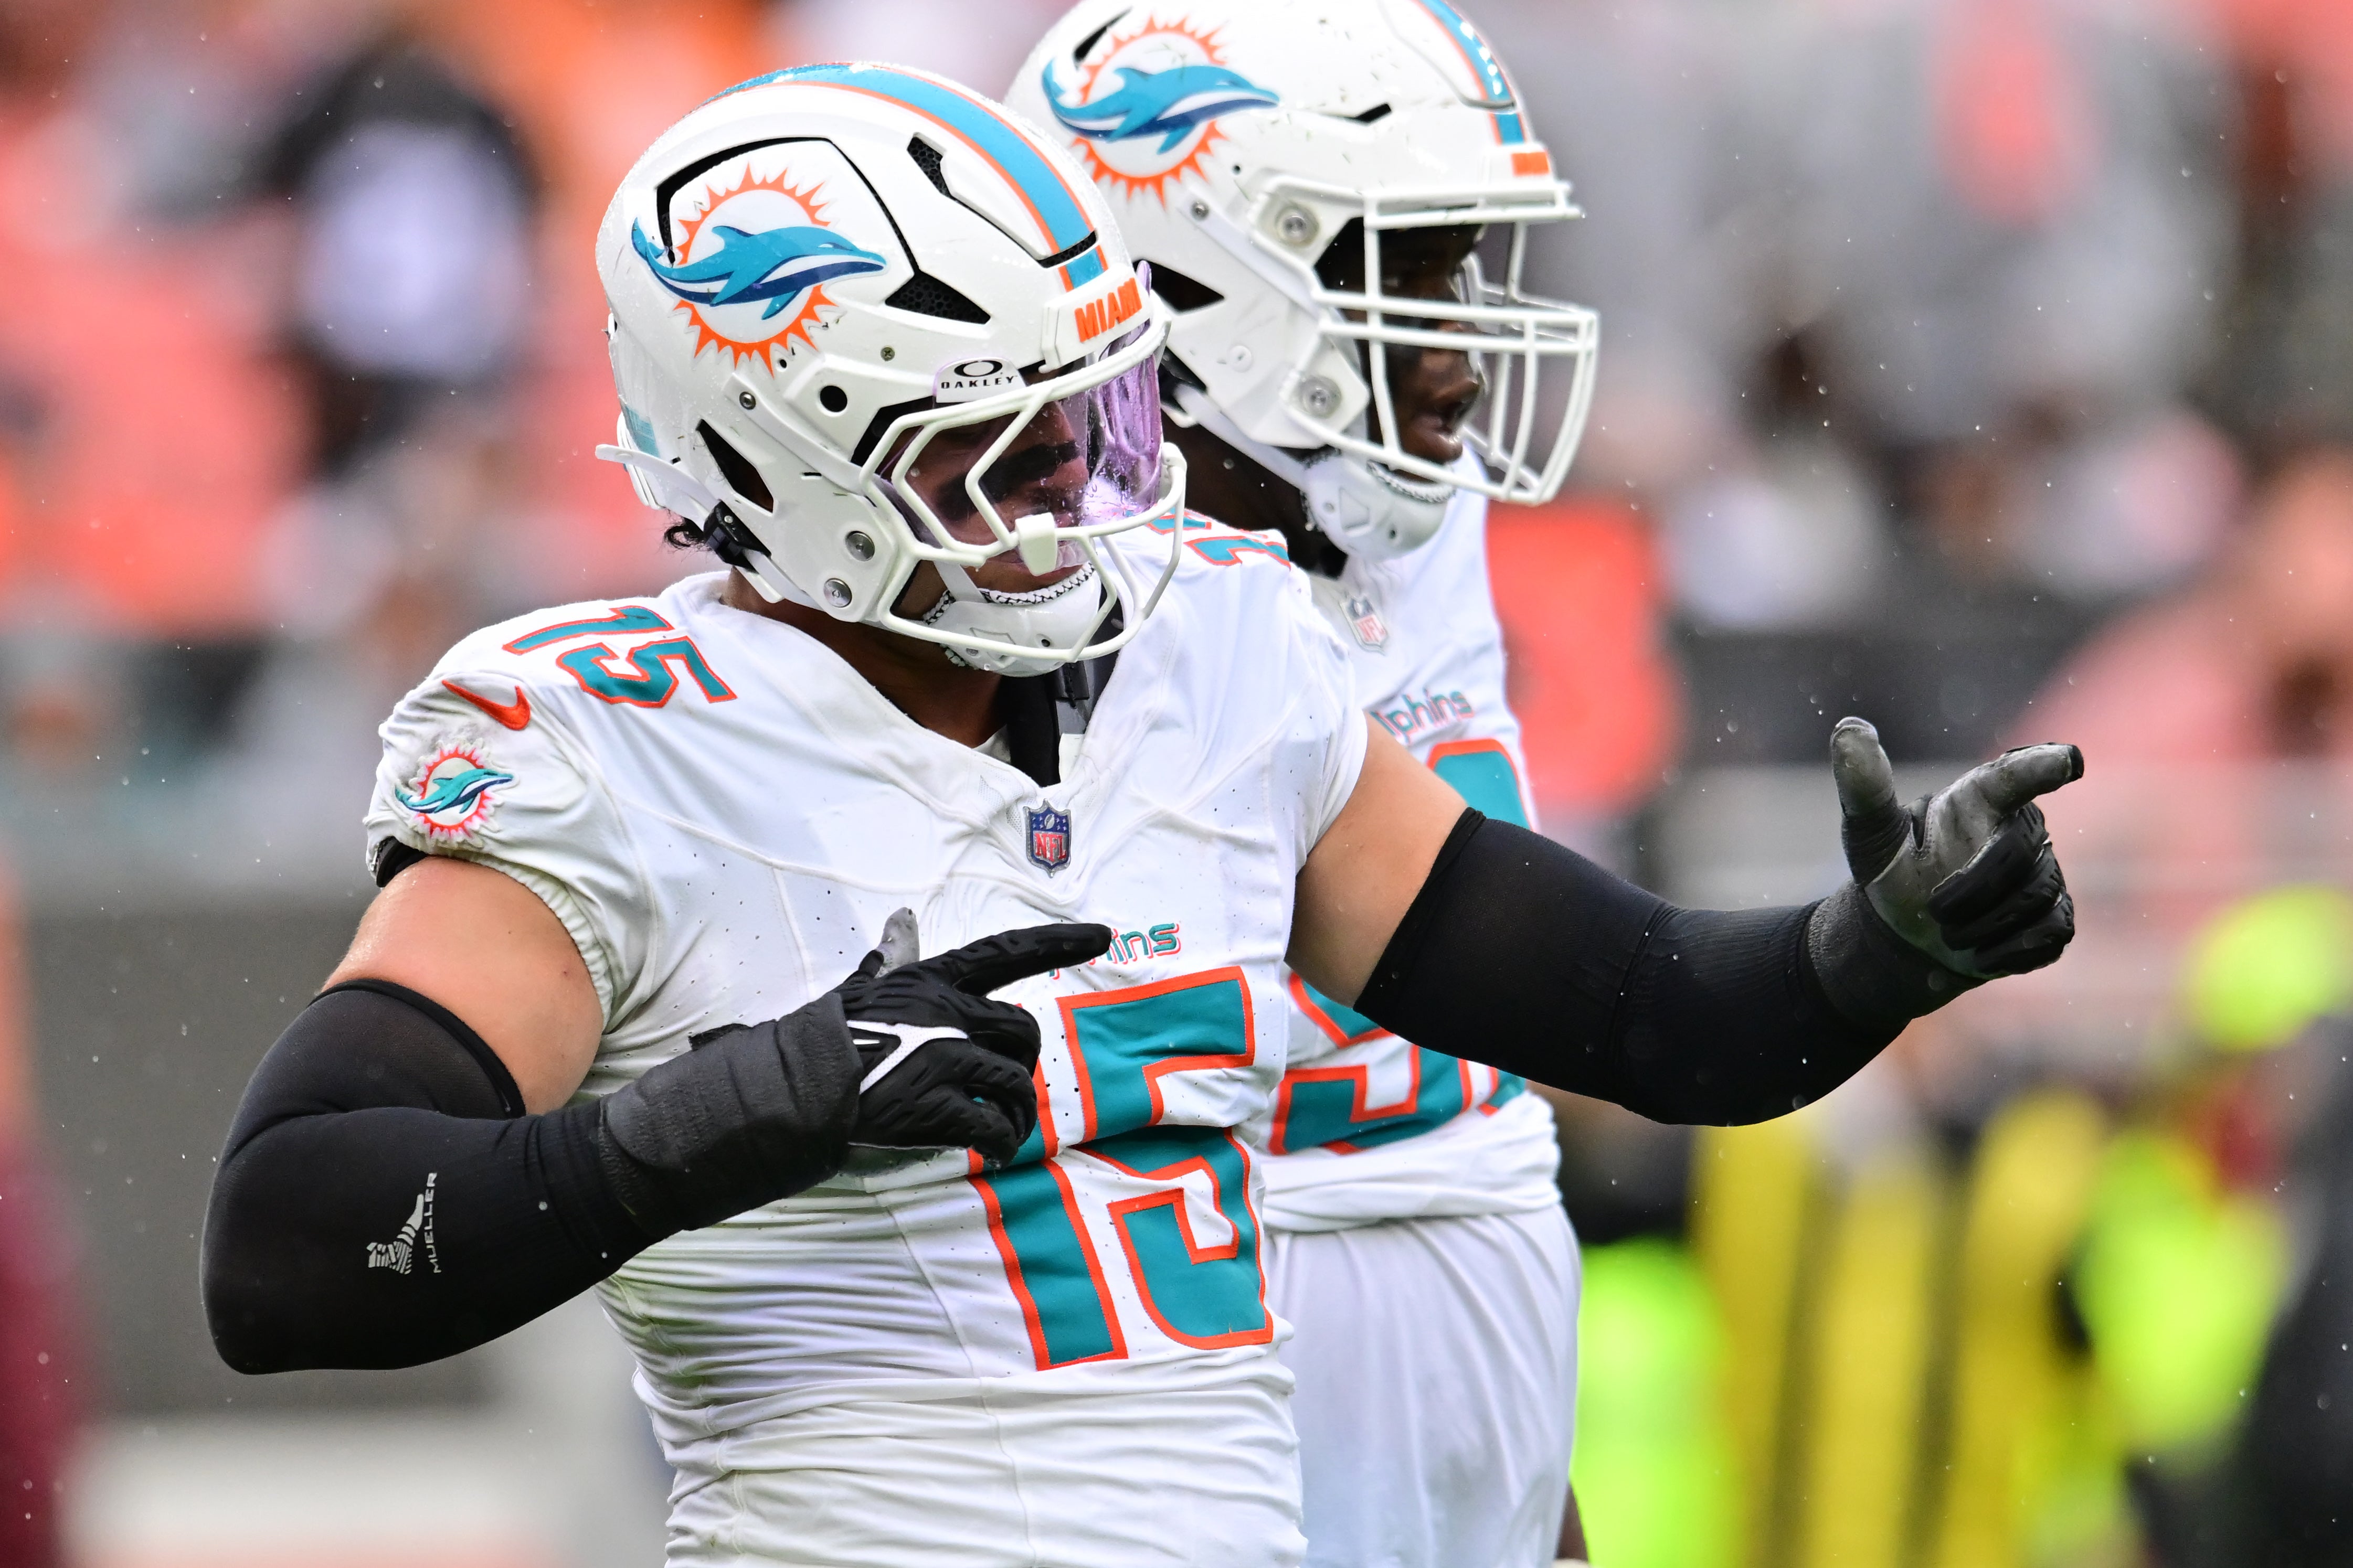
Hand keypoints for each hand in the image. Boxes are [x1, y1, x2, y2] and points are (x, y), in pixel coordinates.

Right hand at [833, 912, 1111, 1165]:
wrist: (793, 1087)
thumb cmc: (826, 1037)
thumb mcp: (863, 988)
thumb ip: (893, 961)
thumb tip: (902, 921)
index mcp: (932, 981)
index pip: (1006, 952)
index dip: (1057, 943)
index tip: (1102, 935)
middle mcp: (945, 1014)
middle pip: (1022, 1030)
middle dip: (1025, 1062)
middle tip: (1009, 1090)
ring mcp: (942, 1059)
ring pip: (1015, 1081)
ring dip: (1018, 1113)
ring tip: (1005, 1131)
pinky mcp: (933, 1106)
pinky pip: (992, 1124)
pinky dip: (1000, 1143)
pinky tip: (990, 1152)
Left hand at [1830, 718, 2080, 977]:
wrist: (1909, 935)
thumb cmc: (1894, 872)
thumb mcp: (1870, 833)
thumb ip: (1863, 786)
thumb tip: (1848, 729)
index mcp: (1977, 799)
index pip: (2014, 776)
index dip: (2041, 765)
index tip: (2068, 759)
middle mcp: (2019, 828)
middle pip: (2018, 853)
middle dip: (1972, 890)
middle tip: (1934, 911)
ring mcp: (2044, 872)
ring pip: (2034, 899)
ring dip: (1981, 926)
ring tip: (1948, 930)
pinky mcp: (2056, 916)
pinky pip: (2048, 935)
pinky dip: (2005, 952)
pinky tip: (1979, 952)